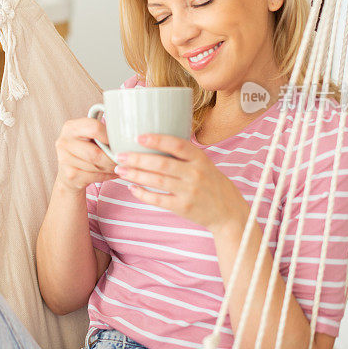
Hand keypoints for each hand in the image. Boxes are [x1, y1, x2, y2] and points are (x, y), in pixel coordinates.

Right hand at [54, 118, 119, 193]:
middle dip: (112, 158)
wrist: (68, 173)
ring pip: (97, 166)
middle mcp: (64, 142)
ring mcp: (65, 160)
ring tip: (118, 165)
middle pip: (96, 153)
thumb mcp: (88, 136)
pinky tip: (113, 173)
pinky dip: (108, 175)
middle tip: (122, 159)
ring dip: (112, 167)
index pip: (93, 127)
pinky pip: (96, 177)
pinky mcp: (70, 175)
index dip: (108, 135)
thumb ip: (101, 131)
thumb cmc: (84, 150)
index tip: (116, 141)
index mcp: (70, 127)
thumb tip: (126, 134)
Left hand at [113, 133, 246, 232]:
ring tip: (120, 170)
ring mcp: (189, 191)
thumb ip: (184, 154)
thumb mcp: (204, 163)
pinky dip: (143, 194)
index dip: (157, 140)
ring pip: (157, 181)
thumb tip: (154, 140)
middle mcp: (195, 174)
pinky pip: (158, 200)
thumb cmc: (211, 183)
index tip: (139, 136)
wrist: (228, 211)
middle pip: (162, 164)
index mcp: (200, 158)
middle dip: (137, 159)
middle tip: (120, 155)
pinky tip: (132, 188)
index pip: (177, 145)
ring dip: (135, 175)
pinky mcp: (183, 207)